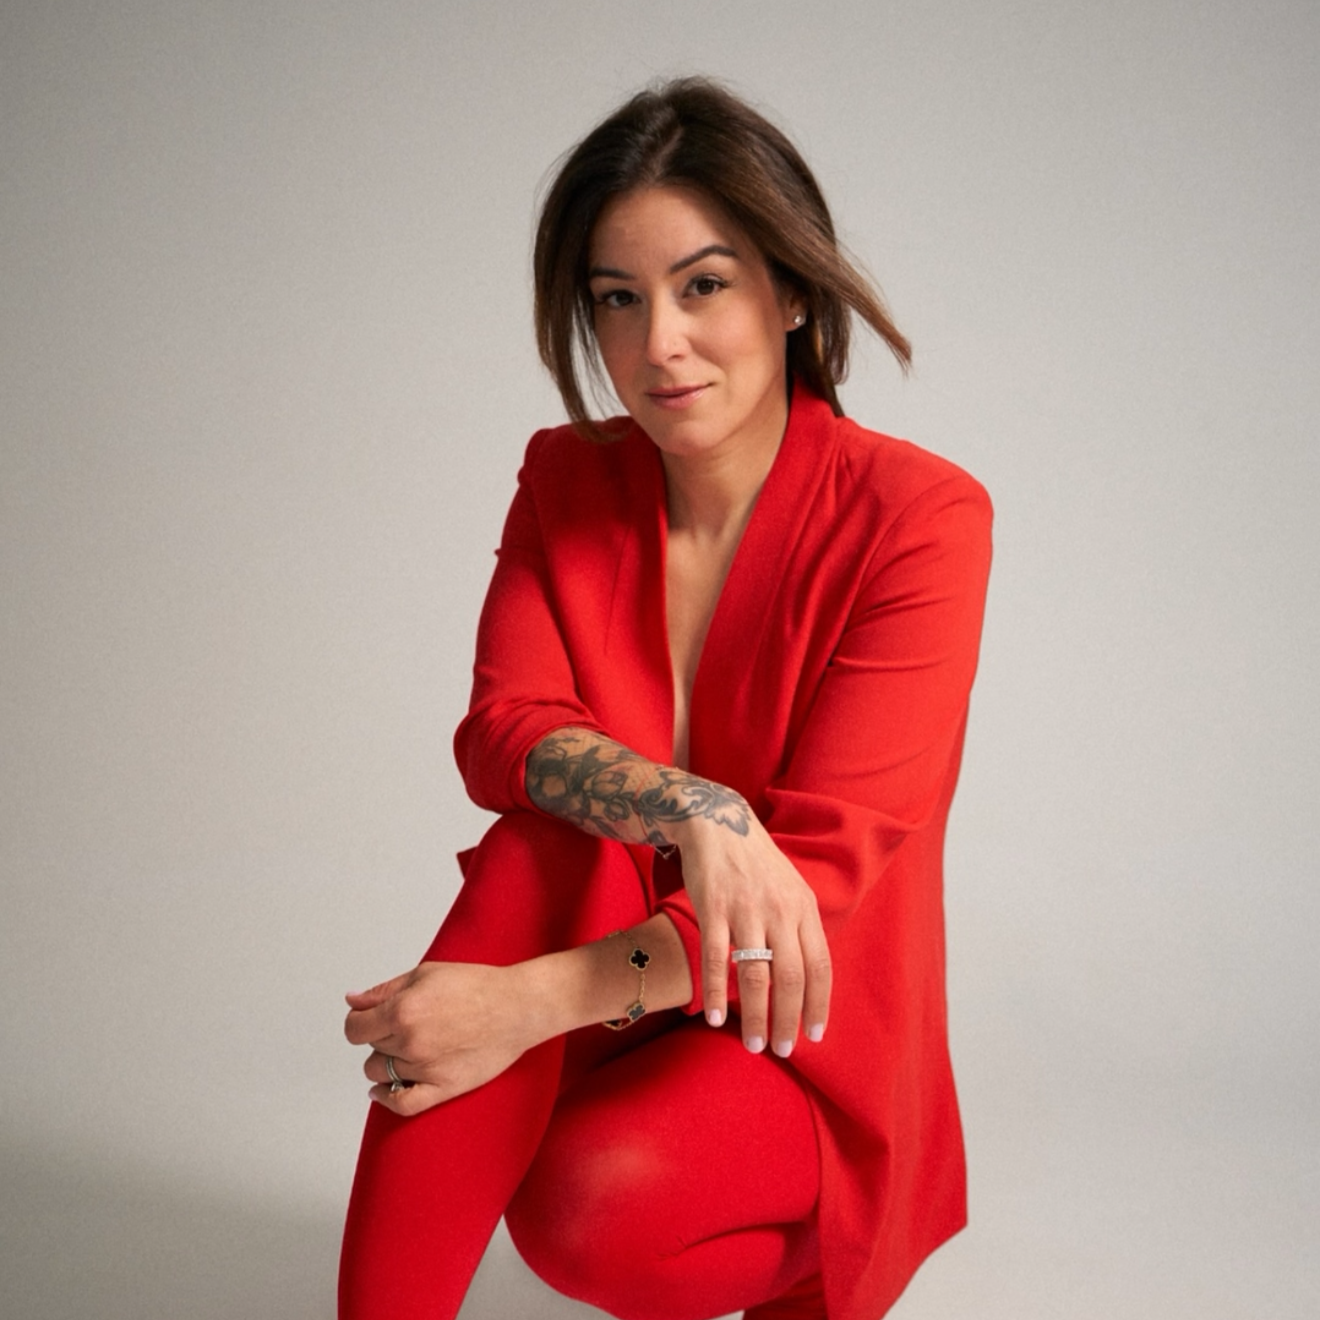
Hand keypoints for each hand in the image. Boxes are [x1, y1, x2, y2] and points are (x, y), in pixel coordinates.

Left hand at [343, 961, 538, 1115]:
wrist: (518, 1006)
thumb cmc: (478, 986)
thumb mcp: (426, 974)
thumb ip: (384, 990)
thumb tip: (352, 1001)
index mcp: (403, 1010)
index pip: (355, 1028)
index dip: (360, 1021)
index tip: (369, 1019)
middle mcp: (410, 1041)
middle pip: (370, 1048)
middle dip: (380, 1036)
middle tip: (405, 1025)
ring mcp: (425, 1067)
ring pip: (380, 1073)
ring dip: (387, 1061)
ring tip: (409, 1047)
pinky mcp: (442, 1088)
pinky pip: (401, 1104)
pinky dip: (385, 1098)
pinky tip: (382, 1089)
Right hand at [675, 812, 831, 1056]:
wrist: (719, 824)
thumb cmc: (757, 864)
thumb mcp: (791, 889)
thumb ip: (800, 928)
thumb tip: (808, 976)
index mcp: (804, 908)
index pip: (820, 966)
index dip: (819, 1004)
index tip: (814, 1035)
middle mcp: (780, 911)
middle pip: (791, 977)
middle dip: (788, 1020)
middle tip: (781, 1049)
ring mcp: (746, 910)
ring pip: (756, 974)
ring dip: (755, 1015)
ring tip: (753, 1043)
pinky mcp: (713, 909)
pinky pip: (718, 959)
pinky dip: (716, 992)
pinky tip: (713, 1016)